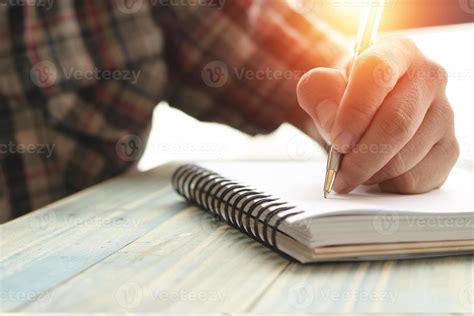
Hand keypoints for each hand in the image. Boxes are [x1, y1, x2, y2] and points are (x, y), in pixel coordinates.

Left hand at [297, 37, 458, 193]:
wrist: (368, 110)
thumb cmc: (347, 97)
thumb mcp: (322, 86)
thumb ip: (317, 94)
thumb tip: (333, 123)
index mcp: (396, 53)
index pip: (378, 76)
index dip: (355, 112)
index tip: (338, 141)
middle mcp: (428, 79)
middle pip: (396, 124)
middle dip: (360, 157)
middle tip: (338, 171)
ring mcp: (444, 114)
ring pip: (404, 158)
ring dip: (369, 174)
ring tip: (352, 170)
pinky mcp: (448, 149)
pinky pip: (414, 178)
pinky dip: (386, 184)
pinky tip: (375, 172)